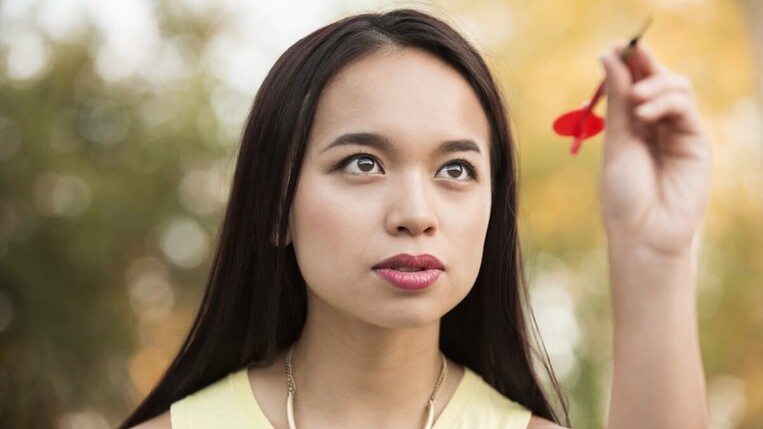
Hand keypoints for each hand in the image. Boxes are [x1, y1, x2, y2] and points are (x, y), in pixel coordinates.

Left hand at [599, 44, 711, 256]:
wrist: (643, 232)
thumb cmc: (623, 193)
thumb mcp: (616, 140)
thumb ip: (617, 99)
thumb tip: (607, 54)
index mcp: (633, 125)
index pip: (635, 83)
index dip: (629, 63)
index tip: (615, 47)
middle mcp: (658, 125)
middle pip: (659, 79)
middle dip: (645, 62)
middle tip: (630, 51)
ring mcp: (679, 132)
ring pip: (677, 86)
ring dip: (655, 83)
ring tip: (636, 99)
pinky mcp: (697, 140)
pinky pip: (685, 107)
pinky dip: (665, 101)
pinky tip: (644, 113)